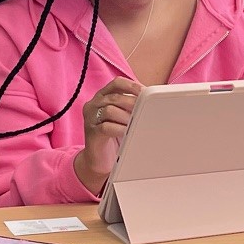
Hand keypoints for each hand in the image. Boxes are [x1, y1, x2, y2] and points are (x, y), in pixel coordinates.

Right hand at [74, 78, 141, 194]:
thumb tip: (152, 101)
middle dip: (133, 103)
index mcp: (102, 97)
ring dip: (127, 116)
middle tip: (146, 110)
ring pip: (109, 110)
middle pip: (114, 97)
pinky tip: (129, 132)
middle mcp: (93, 105)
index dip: (132, 85)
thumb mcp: (123, 117)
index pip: (117, 83)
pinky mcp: (91, 133)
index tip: (146, 91)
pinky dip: (120, 128)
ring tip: (139, 123)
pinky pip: (105, 127)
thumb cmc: (114, 136)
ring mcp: (90, 119)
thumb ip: (132, 107)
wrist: (98, 160)